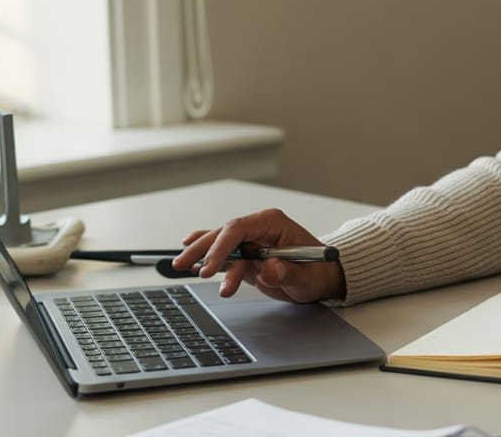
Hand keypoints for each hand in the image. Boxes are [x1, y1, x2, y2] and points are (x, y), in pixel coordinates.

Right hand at [174, 208, 346, 302]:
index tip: (211, 267)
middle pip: (223, 234)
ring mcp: (251, 241)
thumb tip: (270, 268)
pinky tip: (190, 259)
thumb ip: (288, 272)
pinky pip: (222, 252)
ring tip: (181, 266)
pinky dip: (206, 255)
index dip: (221, 246)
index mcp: (273, 223)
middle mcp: (258, 228)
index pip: (239, 228)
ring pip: (218, 243)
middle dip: (204, 250)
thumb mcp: (307, 276)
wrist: (320, 277)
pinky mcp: (246, 255)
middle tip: (190, 268)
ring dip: (199, 254)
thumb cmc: (317, 272)